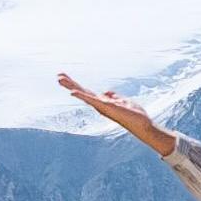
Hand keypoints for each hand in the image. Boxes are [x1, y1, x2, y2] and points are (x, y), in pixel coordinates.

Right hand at [58, 73, 175, 155]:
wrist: (142, 125)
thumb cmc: (135, 115)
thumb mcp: (124, 101)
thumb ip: (115, 97)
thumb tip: (107, 93)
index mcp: (103, 103)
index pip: (87, 92)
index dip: (76, 85)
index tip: (66, 78)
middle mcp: (100, 105)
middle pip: (82, 92)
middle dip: (70, 84)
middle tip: (58, 76)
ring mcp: (101, 106)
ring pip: (83, 94)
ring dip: (71, 86)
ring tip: (60, 79)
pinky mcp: (106, 107)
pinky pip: (92, 100)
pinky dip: (82, 96)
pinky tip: (73, 92)